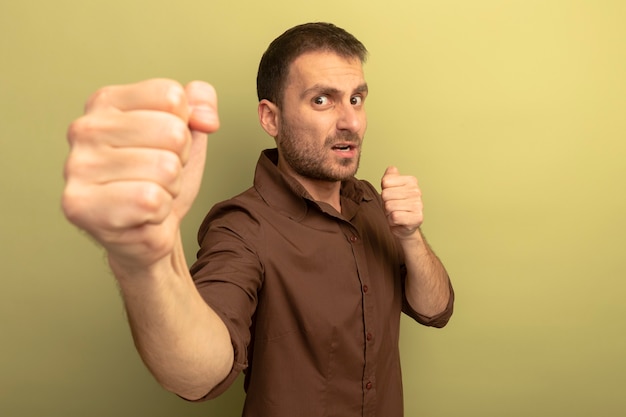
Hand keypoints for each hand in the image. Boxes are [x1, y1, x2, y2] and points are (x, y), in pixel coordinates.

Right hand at [62, 78, 218, 267]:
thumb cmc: (161, 180)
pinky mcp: (80, 205)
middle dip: (179, 161)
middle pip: (173, 132)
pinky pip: (151, 200)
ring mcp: (77, 167)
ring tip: (148, 195)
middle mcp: (85, 128)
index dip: (184, 127)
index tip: (164, 146)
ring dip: (169, 189)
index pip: (172, 97)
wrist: (147, 233)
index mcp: (106, 101)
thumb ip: (201, 104)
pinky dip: (159, 212)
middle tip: (157, 177)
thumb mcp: (189, 133)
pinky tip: (140, 214)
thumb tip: (205, 117)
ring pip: (165, 168)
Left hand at [381, 166, 423, 238]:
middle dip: (385, 203)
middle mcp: (416, 191)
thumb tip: (391, 169)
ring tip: (395, 214)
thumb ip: (389, 177)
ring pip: (389, 206)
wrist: (404, 225)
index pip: (386, 182)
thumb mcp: (390, 188)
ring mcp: (418, 205)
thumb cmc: (396, 206)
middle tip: (393, 207)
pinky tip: (398, 221)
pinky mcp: (417, 218)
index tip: (391, 196)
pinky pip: (394, 217)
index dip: (384, 191)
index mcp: (411, 181)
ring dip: (388, 213)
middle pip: (386, 194)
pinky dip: (392, 221)